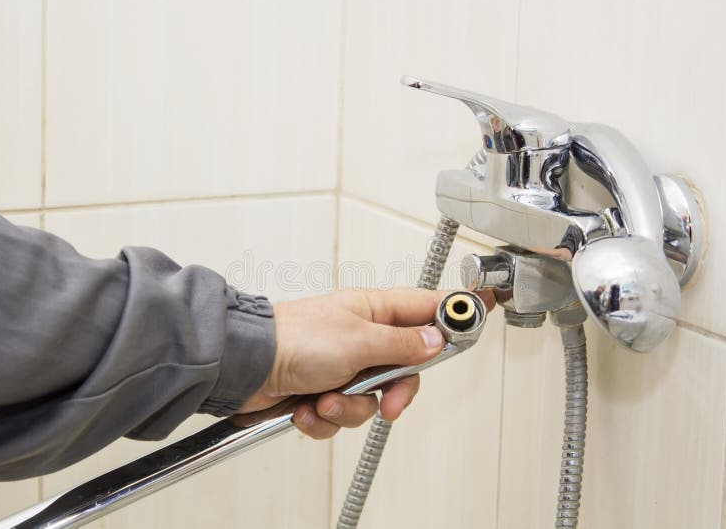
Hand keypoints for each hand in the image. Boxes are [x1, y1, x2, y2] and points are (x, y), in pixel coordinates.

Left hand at [237, 288, 494, 438]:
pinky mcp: (324, 390)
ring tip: (324, 399)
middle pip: (406, 368)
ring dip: (349, 409)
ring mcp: (344, 366)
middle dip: (393, 391)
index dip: (453, 315)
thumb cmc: (293, 340)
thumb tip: (435, 340)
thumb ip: (402, 344)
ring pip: (373, 399)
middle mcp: (363, 337)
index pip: (427, 308)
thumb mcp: (358, 340)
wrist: (244, 368)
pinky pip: (343, 415)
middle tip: (385, 399)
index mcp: (374, 311)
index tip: (482, 316)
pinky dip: (325, 418)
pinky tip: (307, 407)